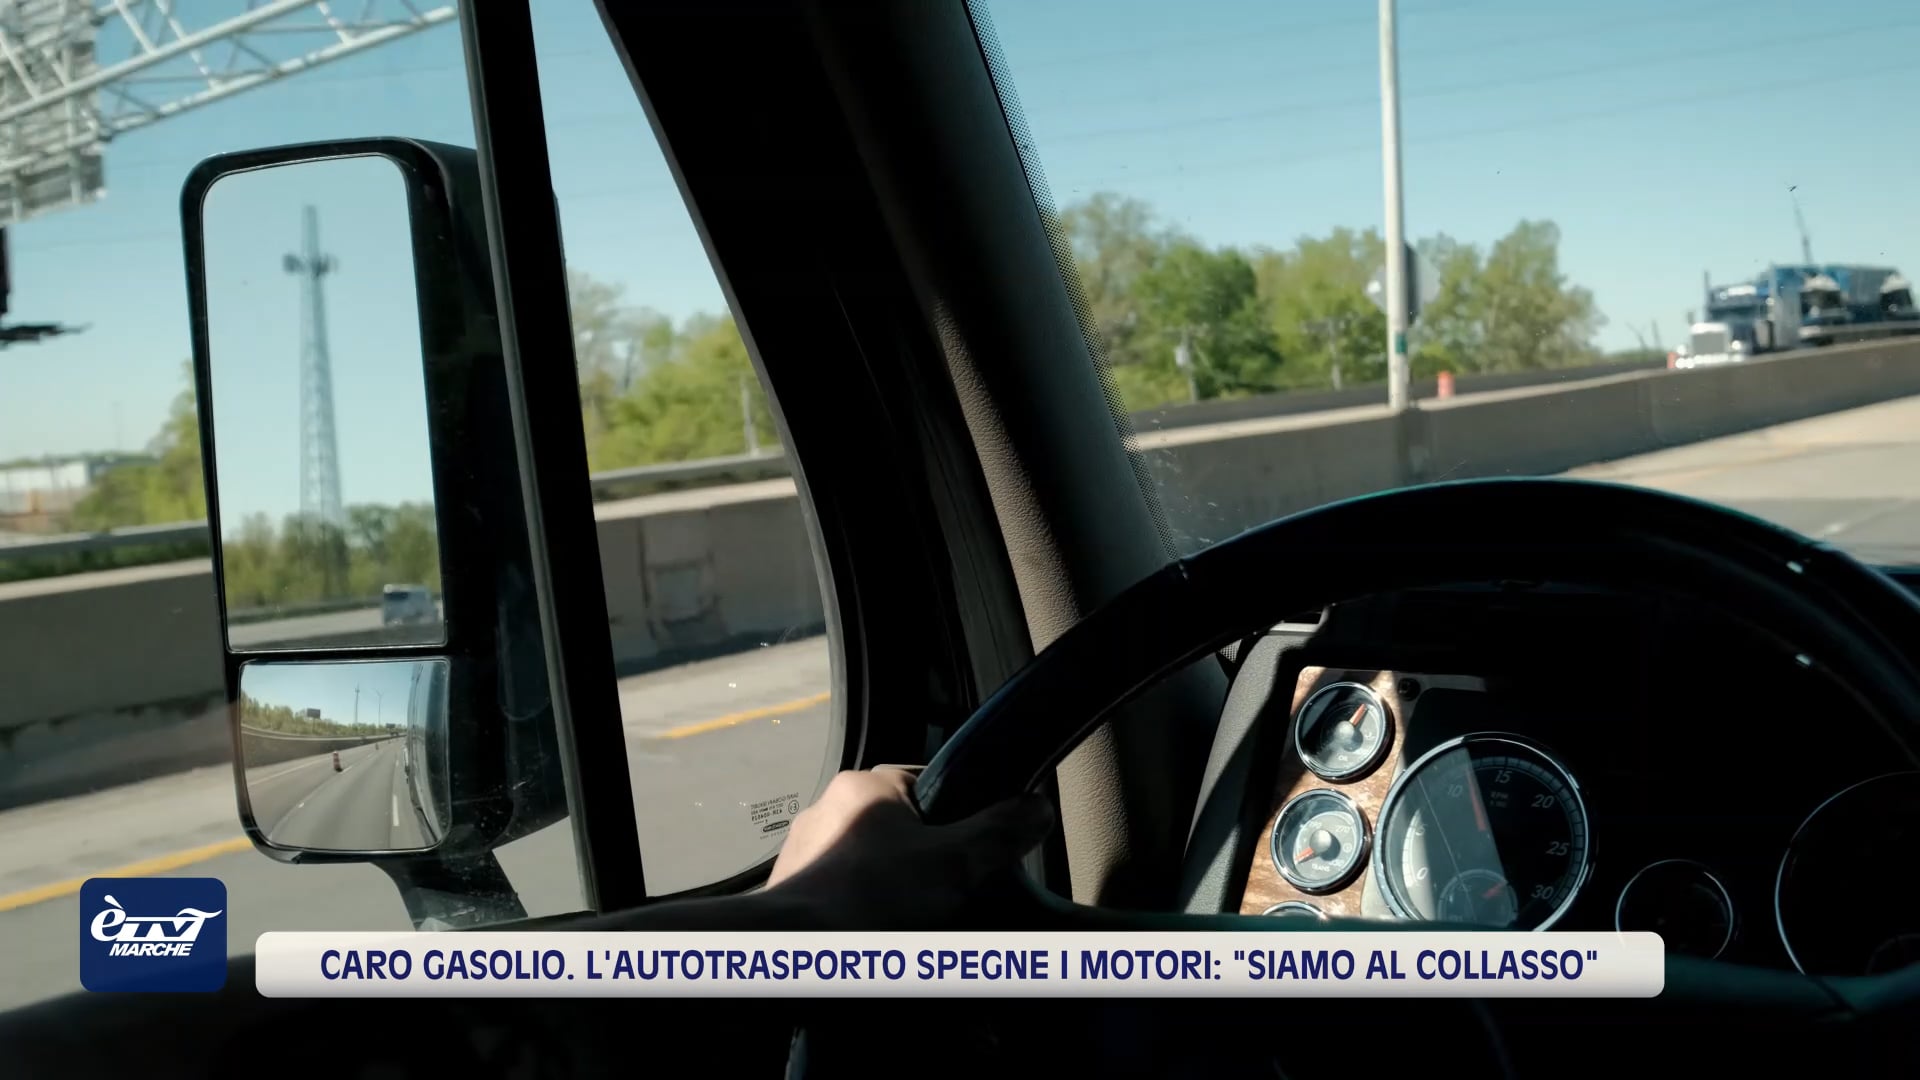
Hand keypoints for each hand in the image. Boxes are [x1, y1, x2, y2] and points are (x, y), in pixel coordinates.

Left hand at [765, 767, 1053, 928]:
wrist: (793, 957)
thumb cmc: (873, 899)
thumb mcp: (955, 864)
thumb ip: (1000, 833)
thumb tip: (1037, 806)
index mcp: (864, 787)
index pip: (927, 783)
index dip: (961, 816)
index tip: (979, 854)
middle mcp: (826, 811)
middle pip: (901, 834)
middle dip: (931, 869)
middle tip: (956, 902)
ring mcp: (804, 856)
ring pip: (871, 872)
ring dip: (899, 900)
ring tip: (923, 938)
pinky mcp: (791, 897)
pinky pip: (843, 903)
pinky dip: (866, 924)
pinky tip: (885, 952)